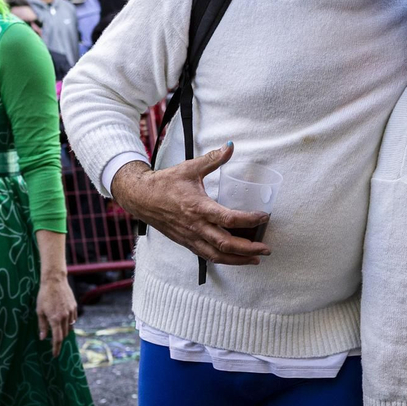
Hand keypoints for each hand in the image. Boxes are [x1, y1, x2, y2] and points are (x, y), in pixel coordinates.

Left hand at [36, 271, 77, 356]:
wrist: (55, 281)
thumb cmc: (44, 296)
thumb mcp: (39, 311)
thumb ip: (42, 326)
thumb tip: (43, 338)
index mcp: (55, 319)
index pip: (57, 338)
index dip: (56, 348)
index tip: (54, 355)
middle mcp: (65, 317)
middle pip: (64, 334)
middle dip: (59, 340)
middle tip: (53, 342)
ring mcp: (71, 312)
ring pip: (70, 327)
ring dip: (64, 331)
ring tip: (58, 329)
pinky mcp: (74, 307)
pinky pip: (73, 319)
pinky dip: (69, 323)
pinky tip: (63, 320)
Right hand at [110, 143, 269, 265]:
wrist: (140, 197)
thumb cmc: (165, 183)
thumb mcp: (190, 168)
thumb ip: (213, 159)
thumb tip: (231, 146)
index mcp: (198, 207)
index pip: (228, 219)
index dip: (249, 220)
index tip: (264, 217)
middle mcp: (195, 226)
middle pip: (225, 244)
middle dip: (248, 249)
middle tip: (266, 249)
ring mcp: (190, 237)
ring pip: (216, 255)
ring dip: (238, 260)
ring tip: (255, 260)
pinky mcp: (186, 242)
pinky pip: (207, 256)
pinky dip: (223, 259)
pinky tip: (235, 259)